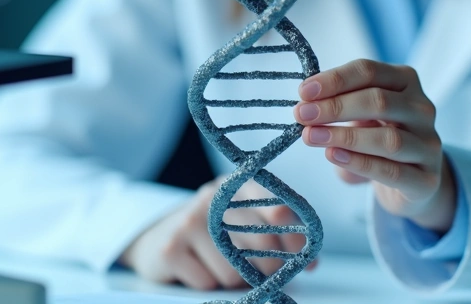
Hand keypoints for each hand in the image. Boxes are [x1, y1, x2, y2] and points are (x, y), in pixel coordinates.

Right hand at [118, 178, 315, 289]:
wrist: (159, 236)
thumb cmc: (216, 232)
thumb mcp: (245, 218)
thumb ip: (278, 232)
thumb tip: (310, 262)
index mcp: (239, 185)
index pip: (281, 210)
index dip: (297, 241)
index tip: (305, 263)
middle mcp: (214, 197)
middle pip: (263, 243)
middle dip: (271, 269)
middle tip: (265, 274)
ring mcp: (189, 221)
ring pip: (235, 270)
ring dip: (235, 279)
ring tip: (223, 266)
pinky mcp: (171, 248)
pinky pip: (208, 283)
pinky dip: (209, 285)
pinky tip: (201, 268)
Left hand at [293, 59, 455, 231]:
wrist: (411, 179)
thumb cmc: (378, 134)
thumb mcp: (360, 111)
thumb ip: (338, 102)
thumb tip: (305, 104)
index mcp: (405, 81)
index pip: (369, 72)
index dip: (335, 80)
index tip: (303, 92)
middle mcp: (422, 109)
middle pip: (379, 101)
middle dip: (335, 107)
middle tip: (302, 115)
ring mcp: (428, 144)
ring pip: (388, 138)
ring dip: (344, 137)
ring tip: (311, 137)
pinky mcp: (427, 178)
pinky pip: (392, 171)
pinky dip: (360, 163)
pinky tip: (334, 156)